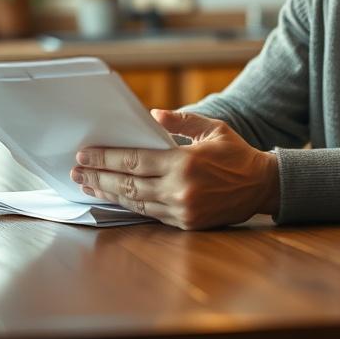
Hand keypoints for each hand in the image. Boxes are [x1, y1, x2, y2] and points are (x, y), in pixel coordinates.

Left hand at [71, 110, 279, 229]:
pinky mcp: (186, 223)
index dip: (105, 158)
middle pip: (128, 183)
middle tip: (77, 171)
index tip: (84, 154)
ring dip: (108, 193)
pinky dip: (130, 205)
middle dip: (98, 176)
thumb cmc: (236, 154)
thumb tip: (153, 115)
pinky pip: (150, 214)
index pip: (134, 160)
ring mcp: (182, 210)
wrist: (262, 186)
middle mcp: (180, 188)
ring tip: (88, 185)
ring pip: (135, 202)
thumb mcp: (213, 128)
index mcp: (184, 162)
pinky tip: (116, 198)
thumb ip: (182, 120)